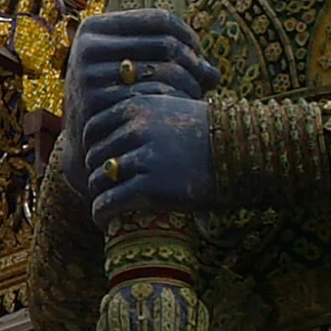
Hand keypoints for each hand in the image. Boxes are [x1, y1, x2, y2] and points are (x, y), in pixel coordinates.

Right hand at [62, 9, 219, 198]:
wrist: (85, 139)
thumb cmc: (116, 96)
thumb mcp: (128, 66)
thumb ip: (165, 57)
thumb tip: (214, 74)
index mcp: (95, 27)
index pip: (159, 19)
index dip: (188, 36)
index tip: (199, 56)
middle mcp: (88, 46)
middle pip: (165, 43)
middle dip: (193, 62)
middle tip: (205, 81)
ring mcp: (90, 75)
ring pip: (165, 69)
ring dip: (191, 82)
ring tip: (196, 95)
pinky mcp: (97, 102)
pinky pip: (155, 95)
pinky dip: (176, 100)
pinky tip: (181, 110)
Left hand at [85, 91, 216, 225]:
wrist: (240, 154)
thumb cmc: (208, 132)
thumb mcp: (171, 107)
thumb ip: (140, 115)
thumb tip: (112, 130)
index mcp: (136, 107)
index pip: (92, 128)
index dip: (90, 147)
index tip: (96, 163)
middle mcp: (135, 130)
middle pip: (93, 156)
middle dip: (94, 174)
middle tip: (103, 189)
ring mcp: (143, 159)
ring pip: (98, 181)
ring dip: (98, 196)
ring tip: (104, 208)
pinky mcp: (149, 188)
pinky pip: (110, 203)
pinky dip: (101, 214)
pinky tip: (104, 223)